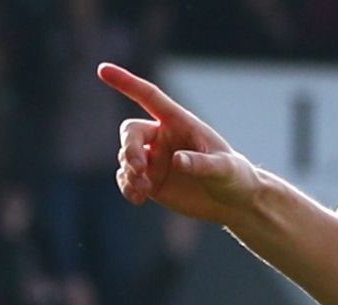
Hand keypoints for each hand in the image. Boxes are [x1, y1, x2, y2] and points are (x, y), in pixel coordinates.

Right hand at [99, 64, 260, 223]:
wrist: (234, 202)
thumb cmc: (234, 176)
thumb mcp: (224, 169)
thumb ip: (201, 164)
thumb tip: (177, 160)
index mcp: (180, 122)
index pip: (149, 97)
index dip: (126, 83)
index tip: (102, 70)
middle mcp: (162, 136)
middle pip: (131, 131)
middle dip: (130, 148)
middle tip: (140, 169)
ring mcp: (155, 158)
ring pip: (126, 157)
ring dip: (130, 172)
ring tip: (143, 189)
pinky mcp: (151, 180)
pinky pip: (127, 178)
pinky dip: (127, 186)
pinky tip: (138, 197)